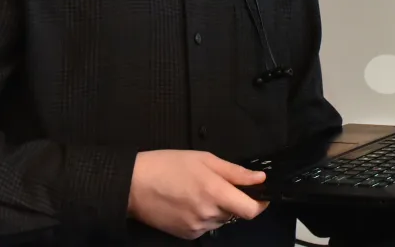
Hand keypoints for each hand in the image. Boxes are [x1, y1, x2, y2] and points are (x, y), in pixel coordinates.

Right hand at [126, 149, 269, 239]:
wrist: (133, 185)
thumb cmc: (167, 166)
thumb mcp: (204, 159)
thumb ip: (235, 172)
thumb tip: (258, 179)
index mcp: (215, 192)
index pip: (251, 210)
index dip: (260, 203)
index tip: (261, 195)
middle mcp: (208, 214)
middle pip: (235, 213)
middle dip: (233, 200)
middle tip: (217, 184)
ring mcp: (197, 227)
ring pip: (220, 220)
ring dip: (218, 208)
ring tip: (198, 191)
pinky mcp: (186, 235)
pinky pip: (206, 227)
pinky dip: (204, 216)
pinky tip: (189, 202)